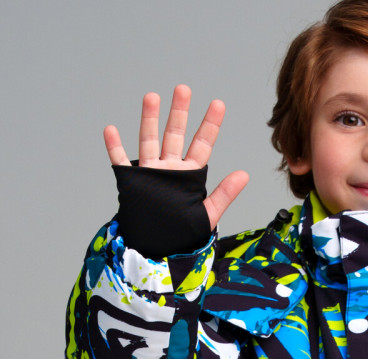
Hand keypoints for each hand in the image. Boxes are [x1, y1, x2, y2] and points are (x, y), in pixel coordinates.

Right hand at [103, 84, 248, 229]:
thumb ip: (225, 194)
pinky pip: (120, 162)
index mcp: (189, 175)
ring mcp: (150, 173)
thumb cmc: (183, 234)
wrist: (158, 249)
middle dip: (179, 112)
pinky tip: (110, 129)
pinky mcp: (132, 182)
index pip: (202, 144)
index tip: (218, 104)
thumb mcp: (208, 214)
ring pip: (149, 140)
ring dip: (149, 119)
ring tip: (152, 96)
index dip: (210, 125)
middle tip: (183, 89)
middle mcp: (169, 169)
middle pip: (175, 134)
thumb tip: (245, 174)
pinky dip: (114, 147)